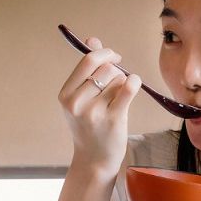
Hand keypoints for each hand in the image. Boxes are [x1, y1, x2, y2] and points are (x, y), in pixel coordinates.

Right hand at [57, 38, 141, 179]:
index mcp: (65, 95)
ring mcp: (94, 112)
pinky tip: (134, 86)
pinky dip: (134, 82)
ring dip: (123, 82)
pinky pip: (129, 88)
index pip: (87, 60)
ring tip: (119, 96)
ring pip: (118, 78)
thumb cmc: (89, 126)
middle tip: (118, 81)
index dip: (104, 54)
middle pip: (104, 68)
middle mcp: (76, 103)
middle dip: (115, 70)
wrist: (94, 160)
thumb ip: (87, 69)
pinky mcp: (113, 119)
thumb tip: (92, 40)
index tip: (114, 58)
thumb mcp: (80, 99)